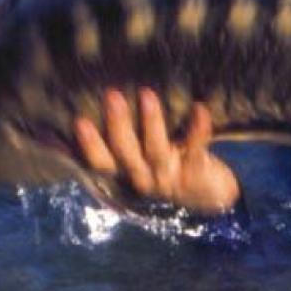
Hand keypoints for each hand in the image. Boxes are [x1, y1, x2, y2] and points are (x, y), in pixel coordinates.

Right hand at [74, 87, 240, 215]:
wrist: (210, 196)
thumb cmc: (170, 168)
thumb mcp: (146, 159)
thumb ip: (131, 139)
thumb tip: (106, 99)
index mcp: (128, 173)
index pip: (102, 163)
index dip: (90, 144)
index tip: (80, 120)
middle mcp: (145, 178)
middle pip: (126, 153)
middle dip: (118, 123)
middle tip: (112, 94)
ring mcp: (169, 178)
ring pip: (156, 151)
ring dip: (151, 122)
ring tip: (147, 94)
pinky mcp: (195, 174)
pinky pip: (195, 149)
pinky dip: (198, 129)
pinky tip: (199, 108)